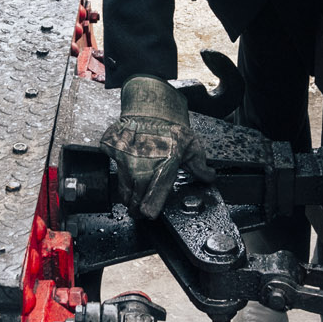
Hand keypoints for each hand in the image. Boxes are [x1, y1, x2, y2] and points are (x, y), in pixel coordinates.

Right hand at [101, 76, 215, 217]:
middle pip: (133, 202)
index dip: (149, 211)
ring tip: (135, 192)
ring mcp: (124, 161)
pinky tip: (128, 167)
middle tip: (140, 208)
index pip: (151, 203)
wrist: (150, 108)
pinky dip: (119, 171)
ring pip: (123, 190)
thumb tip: (210, 178)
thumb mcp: (191, 147)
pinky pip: (113, 169)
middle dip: (137, 208)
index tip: (149, 213)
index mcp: (161, 171)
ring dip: (128, 194)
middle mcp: (141, 169)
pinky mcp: (112, 152)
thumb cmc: (171, 128)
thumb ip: (199, 166)